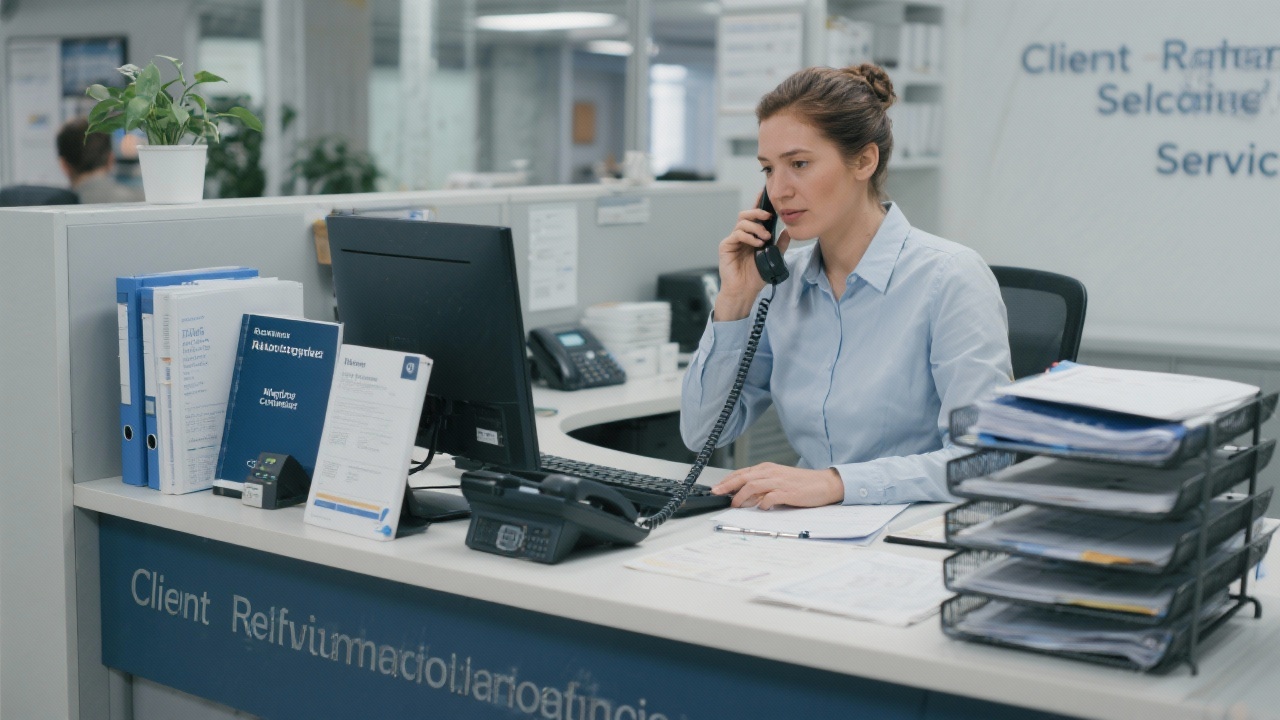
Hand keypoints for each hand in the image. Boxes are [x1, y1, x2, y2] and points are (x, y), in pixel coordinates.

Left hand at [711, 463, 842, 508]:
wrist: (824, 483)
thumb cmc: (801, 483)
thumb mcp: (778, 479)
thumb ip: (762, 486)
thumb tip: (743, 496)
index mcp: (767, 468)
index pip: (742, 473)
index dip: (727, 481)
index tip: (716, 489)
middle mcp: (771, 473)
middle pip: (743, 477)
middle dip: (727, 486)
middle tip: (716, 494)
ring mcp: (779, 482)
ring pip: (753, 486)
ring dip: (741, 496)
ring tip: (735, 505)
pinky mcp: (788, 493)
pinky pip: (770, 497)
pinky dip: (762, 503)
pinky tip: (760, 508)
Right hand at [714, 206, 791, 320]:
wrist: (744, 290)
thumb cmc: (756, 276)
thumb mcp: (773, 257)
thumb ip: (780, 244)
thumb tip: (788, 231)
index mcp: (751, 236)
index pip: (755, 216)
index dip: (759, 204)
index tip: (766, 193)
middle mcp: (741, 235)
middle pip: (745, 214)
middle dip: (757, 212)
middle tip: (768, 217)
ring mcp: (733, 240)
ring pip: (741, 222)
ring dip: (756, 227)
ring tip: (765, 238)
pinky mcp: (726, 246)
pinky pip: (737, 234)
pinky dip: (748, 237)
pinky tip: (757, 243)